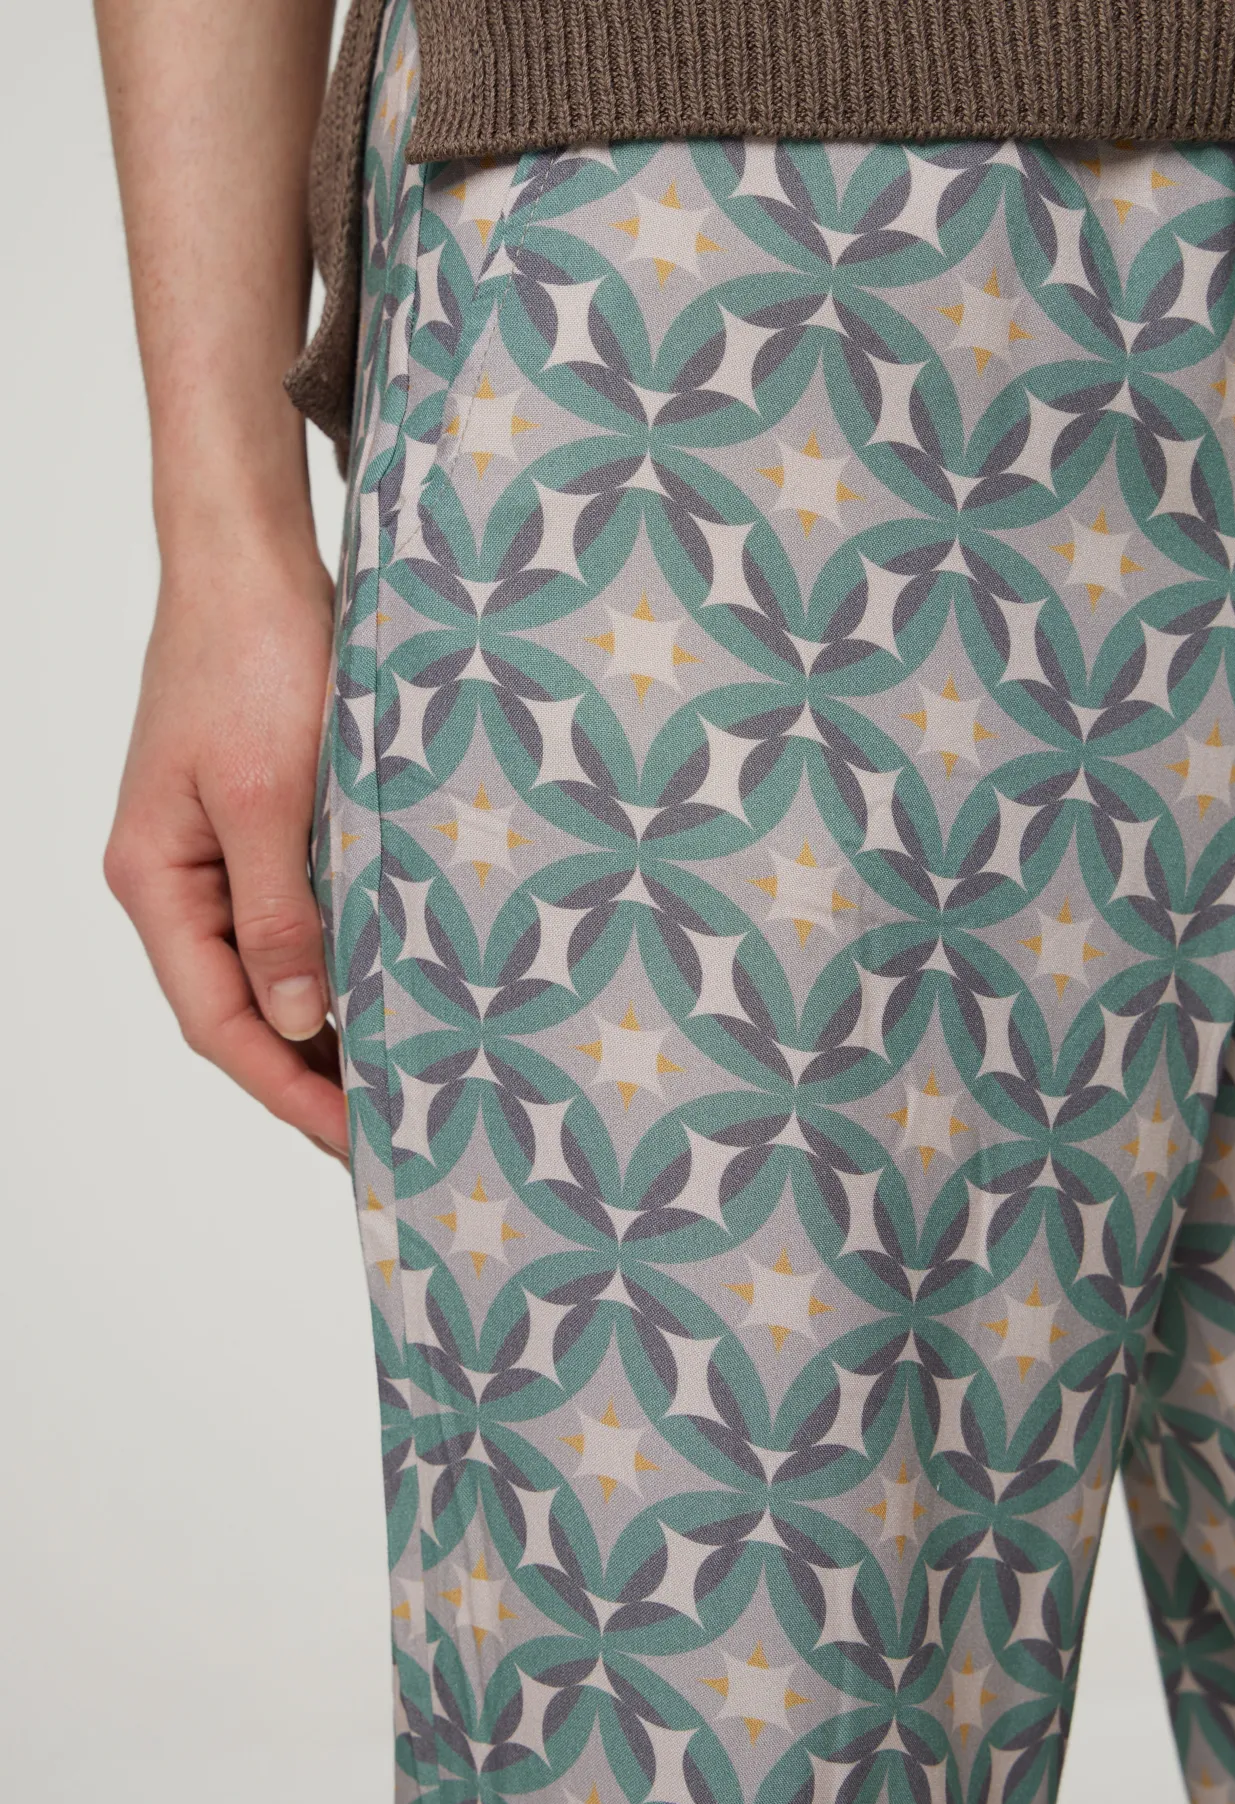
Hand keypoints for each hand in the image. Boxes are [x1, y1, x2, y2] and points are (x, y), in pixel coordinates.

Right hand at [105, 527, 348, 1159]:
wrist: (254, 558)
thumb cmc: (250, 657)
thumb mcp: (268, 795)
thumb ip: (279, 912)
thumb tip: (300, 1018)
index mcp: (157, 880)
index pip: (217, 1021)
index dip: (285, 1089)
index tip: (354, 1141)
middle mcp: (180, 879)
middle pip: (242, 1006)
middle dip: (312, 1072)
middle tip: (395, 1129)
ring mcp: (220, 851)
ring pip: (274, 965)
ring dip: (332, 1020)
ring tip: (405, 1077)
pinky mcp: (264, 822)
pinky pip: (298, 912)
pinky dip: (343, 955)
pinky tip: (395, 984)